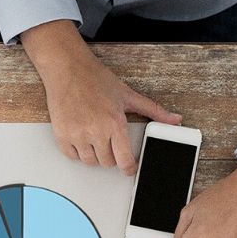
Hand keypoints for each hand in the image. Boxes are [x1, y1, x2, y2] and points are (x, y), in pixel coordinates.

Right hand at [22, 21, 180, 172]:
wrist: (68, 69)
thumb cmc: (95, 79)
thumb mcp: (128, 95)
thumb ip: (153, 110)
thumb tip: (174, 119)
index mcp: (114, 124)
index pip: (124, 161)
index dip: (129, 168)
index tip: (129, 167)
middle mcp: (96, 132)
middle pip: (107, 163)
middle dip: (111, 156)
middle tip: (110, 141)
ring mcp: (77, 135)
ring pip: (90, 162)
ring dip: (95, 155)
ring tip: (96, 138)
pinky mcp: (62, 135)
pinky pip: (72, 156)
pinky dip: (78, 151)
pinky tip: (82, 137)